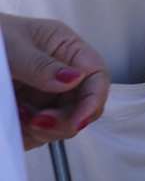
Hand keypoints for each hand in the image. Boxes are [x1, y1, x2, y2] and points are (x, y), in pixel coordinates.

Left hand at [4, 14, 108, 150]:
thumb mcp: (12, 46)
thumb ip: (41, 64)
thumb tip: (75, 79)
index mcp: (66, 49)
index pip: (95, 76)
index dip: (94, 99)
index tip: (80, 119)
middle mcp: (61, 75)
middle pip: (83, 105)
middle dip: (66, 120)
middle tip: (39, 122)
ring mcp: (44, 96)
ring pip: (62, 124)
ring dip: (44, 129)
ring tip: (19, 115)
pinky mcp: (28, 115)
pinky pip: (38, 134)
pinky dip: (27, 134)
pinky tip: (12, 120)